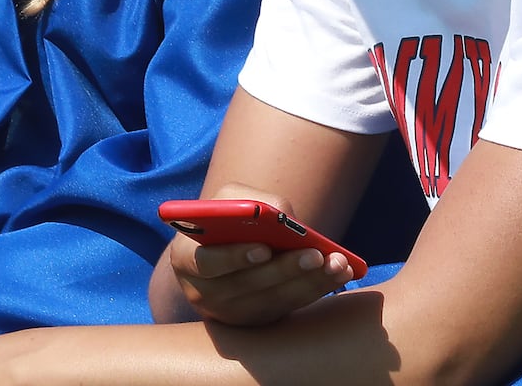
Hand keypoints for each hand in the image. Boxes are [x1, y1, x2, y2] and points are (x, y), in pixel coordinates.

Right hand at [152, 187, 355, 326]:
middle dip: (285, 268)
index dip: (234, 257)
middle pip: (247, 285)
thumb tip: (284, 217)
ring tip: (336, 262)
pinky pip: (287, 308)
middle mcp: (202, 293)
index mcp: (185, 259)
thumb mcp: (227, 200)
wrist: (219, 248)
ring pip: (272, 299)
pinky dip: (313, 290)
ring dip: (308, 281)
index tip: (264, 248)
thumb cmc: (224, 218)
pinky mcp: (253, 322)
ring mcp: (228, 313)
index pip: (207, 263)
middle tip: (315, 254)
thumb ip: (251, 201)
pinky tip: (336, 274)